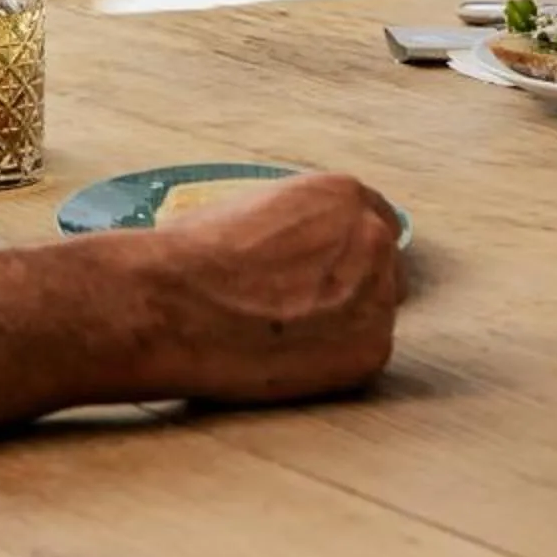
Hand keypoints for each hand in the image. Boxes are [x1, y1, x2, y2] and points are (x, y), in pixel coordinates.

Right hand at [127, 174, 402, 402]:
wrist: (173, 306)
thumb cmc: (193, 255)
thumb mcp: (253, 209)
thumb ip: (296, 224)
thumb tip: (299, 245)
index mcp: (342, 195)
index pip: (372, 220)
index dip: (348, 247)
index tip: (333, 267)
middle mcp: (372, 239)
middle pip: (382, 266)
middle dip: (353, 285)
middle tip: (310, 308)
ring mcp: (377, 296)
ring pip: (374, 314)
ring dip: (343, 324)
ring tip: (288, 336)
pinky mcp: (370, 351)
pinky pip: (363, 356)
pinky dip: (334, 362)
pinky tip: (290, 357)